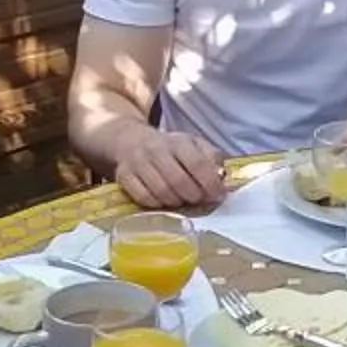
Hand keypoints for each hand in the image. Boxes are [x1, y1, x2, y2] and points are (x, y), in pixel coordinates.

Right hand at [113, 128, 229, 208]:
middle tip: (199, 200)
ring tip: (182, 200)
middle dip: (193, 196)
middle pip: (179, 181)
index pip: (197, 164)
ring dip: (176, 202)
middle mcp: (156, 150)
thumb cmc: (169, 148)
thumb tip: (223, 177)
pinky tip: (164, 202)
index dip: (210, 183)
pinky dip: (157, 205)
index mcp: (178, 142)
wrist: (131, 141)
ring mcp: (138, 163)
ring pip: (161, 192)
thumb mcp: (193, 144)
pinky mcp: (124, 176)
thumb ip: (211, 157)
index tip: (217, 195)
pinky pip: (143, 198)